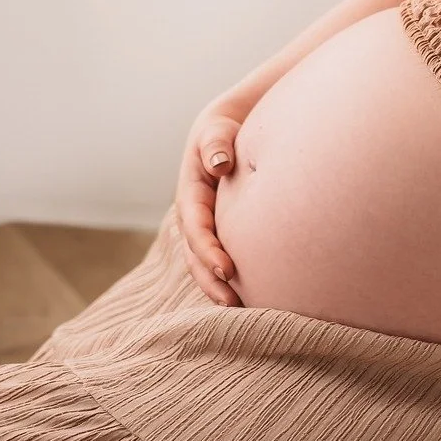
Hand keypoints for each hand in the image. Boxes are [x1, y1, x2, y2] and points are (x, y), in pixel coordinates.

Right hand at [175, 105, 245, 305]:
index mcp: (191, 194)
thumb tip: (219, 164)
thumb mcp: (217, 131)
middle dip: (211, 280)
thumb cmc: (224, 130)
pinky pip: (218, 259)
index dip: (209, 251)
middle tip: (233, 303)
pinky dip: (228, 279)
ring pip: (203, 263)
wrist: (225, 131)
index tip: (228, 270)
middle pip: (195, 256)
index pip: (196, 228)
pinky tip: (249, 298)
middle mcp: (193, 216)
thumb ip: (216, 144)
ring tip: (239, 309)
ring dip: (216, 287)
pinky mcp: (218, 232)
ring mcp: (204, 226)